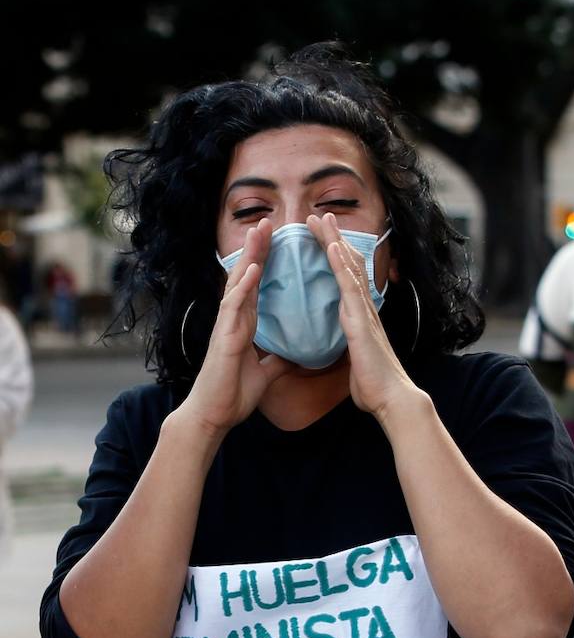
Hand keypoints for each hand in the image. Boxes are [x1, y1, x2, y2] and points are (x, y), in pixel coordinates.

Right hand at [177, 217, 293, 439]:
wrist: (215, 416)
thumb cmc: (233, 394)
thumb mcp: (265, 374)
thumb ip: (277, 361)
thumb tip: (294, 355)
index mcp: (246, 325)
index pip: (259, 287)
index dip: (268, 263)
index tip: (279, 241)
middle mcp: (235, 319)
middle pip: (249, 277)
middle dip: (259, 249)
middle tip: (270, 221)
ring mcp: (227, 325)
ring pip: (239, 283)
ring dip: (250, 256)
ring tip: (260, 230)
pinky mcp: (224, 337)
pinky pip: (234, 306)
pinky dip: (244, 287)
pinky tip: (254, 269)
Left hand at [310, 212, 422, 422]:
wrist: (391, 399)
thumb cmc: (374, 387)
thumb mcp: (358, 363)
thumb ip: (352, 350)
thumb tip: (349, 351)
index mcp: (361, 319)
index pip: (348, 280)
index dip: (337, 257)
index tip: (325, 238)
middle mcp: (364, 310)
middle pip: (349, 266)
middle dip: (334, 240)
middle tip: (321, 217)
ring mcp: (364, 313)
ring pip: (349, 268)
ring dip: (335, 241)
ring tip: (321, 219)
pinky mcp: (361, 321)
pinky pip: (349, 286)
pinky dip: (340, 264)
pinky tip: (332, 245)